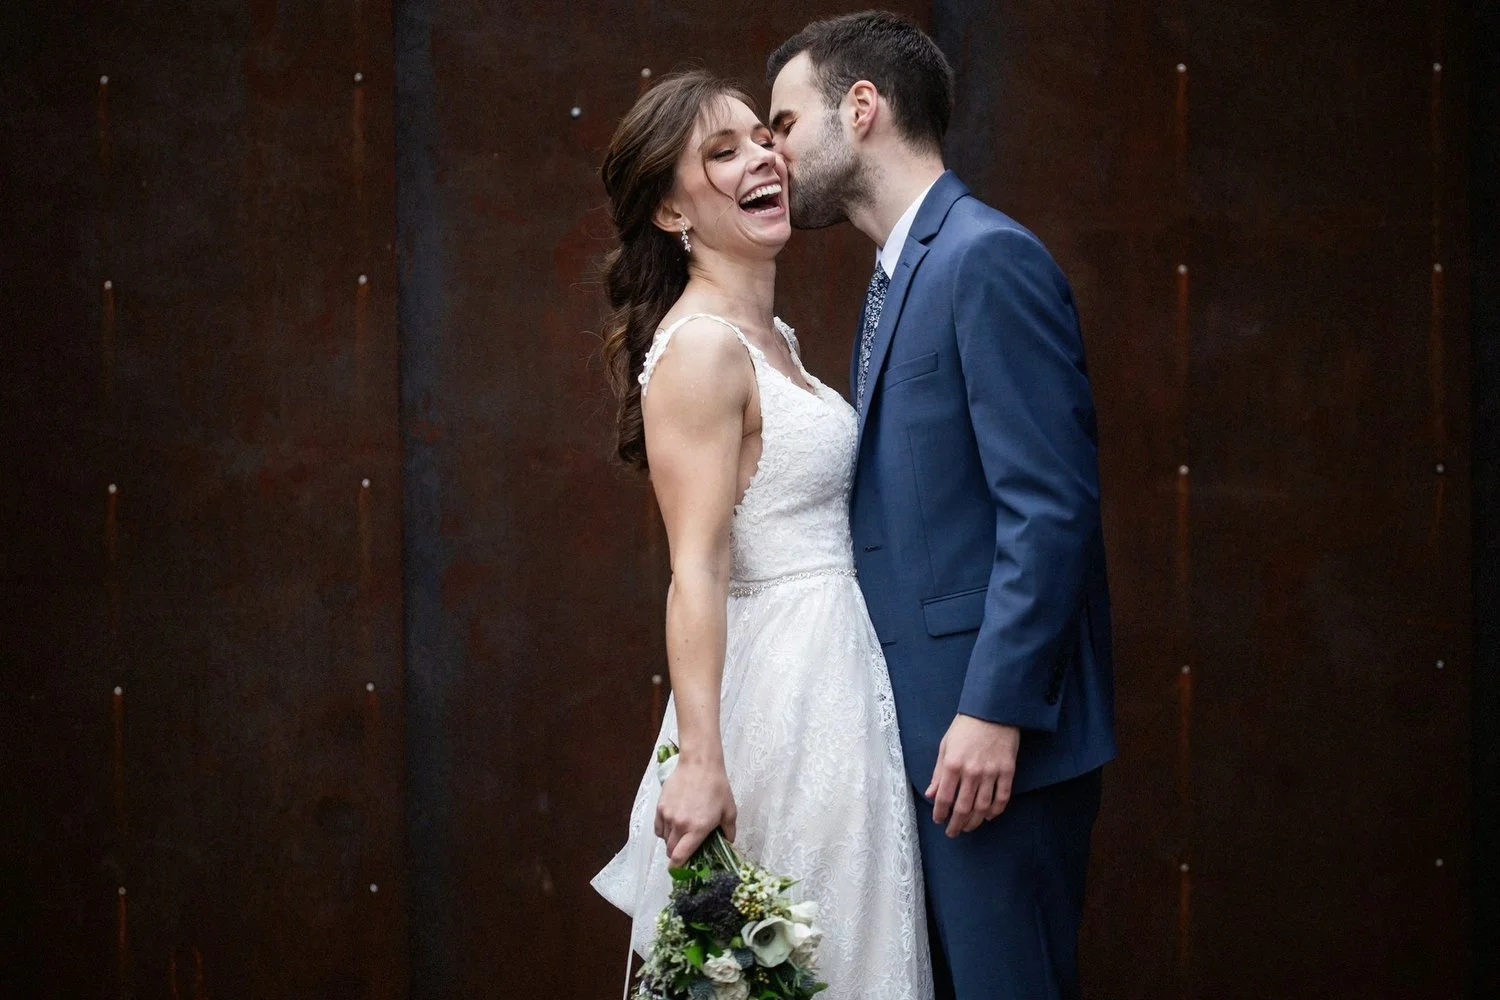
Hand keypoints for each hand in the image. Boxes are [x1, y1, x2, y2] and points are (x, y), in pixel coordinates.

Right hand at [655, 756, 736, 865]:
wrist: (699, 764)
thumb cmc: (717, 787)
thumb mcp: (729, 811)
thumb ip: (729, 831)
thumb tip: (728, 843)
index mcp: (697, 829)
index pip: (680, 857)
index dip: (678, 868)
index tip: (680, 871)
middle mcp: (680, 825)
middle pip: (670, 851)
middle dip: (676, 855)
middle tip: (685, 851)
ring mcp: (668, 816)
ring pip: (664, 839)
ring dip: (672, 842)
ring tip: (682, 835)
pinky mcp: (660, 807)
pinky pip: (659, 827)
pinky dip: (664, 831)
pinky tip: (673, 826)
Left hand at [925, 715, 1019, 836]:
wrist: (993, 711)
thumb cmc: (965, 727)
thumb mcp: (945, 746)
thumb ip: (938, 773)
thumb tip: (931, 794)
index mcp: (953, 765)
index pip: (944, 798)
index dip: (940, 813)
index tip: (939, 820)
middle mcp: (971, 772)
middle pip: (963, 808)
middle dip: (956, 824)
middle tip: (953, 832)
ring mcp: (991, 773)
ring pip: (982, 807)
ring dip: (974, 821)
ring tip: (968, 827)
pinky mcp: (1007, 771)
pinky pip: (1002, 798)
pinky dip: (995, 811)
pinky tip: (988, 817)